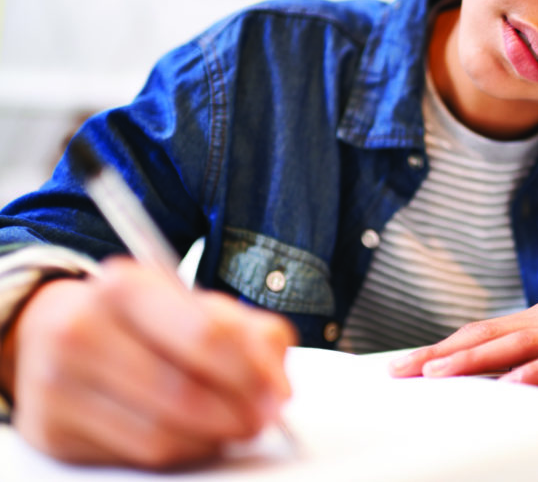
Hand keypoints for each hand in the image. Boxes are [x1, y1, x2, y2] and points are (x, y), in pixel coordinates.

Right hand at [0, 257, 295, 468]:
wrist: (52, 328)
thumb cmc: (139, 317)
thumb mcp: (193, 303)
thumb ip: (247, 331)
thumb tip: (276, 382)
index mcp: (125, 286)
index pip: (204, 336)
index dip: (251, 372)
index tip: (279, 393)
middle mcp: (82, 331)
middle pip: (182, 392)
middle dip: (237, 413)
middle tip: (263, 419)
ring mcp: (58, 385)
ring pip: (160, 434)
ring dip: (211, 439)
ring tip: (233, 427)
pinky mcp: (53, 431)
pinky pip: (137, 456)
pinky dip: (181, 451)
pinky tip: (195, 435)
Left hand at [389, 248, 537, 385]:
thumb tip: (521, 373)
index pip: (485, 331)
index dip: (444, 347)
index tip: (407, 362)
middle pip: (487, 334)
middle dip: (440, 354)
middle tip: (398, 371)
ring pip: (516, 343)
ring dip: (473, 359)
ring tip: (435, 375)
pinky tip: (515, 383)